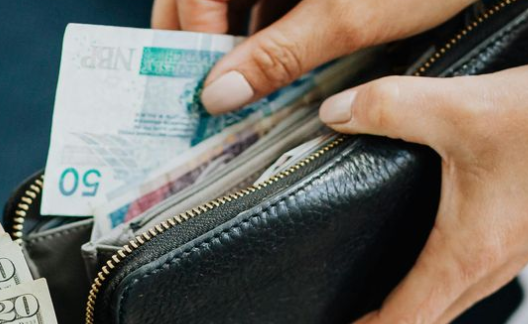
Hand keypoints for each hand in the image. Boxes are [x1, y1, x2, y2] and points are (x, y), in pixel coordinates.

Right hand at [151, 0, 470, 112]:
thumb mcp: (344, 17)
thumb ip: (275, 56)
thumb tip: (217, 96)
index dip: (184, 49)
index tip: (196, 98)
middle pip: (205, 2)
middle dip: (209, 53)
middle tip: (214, 109)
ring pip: (239, 5)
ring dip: (243, 49)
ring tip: (251, 101)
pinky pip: (273, 2)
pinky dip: (274, 34)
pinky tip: (287, 73)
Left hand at [287, 60, 527, 323]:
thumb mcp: (460, 108)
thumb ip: (388, 107)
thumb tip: (333, 112)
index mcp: (464, 260)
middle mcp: (482, 275)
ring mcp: (500, 263)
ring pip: (432, 315)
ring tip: (339, 316)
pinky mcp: (510, 243)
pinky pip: (451, 290)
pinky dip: (414, 296)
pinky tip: (394, 270)